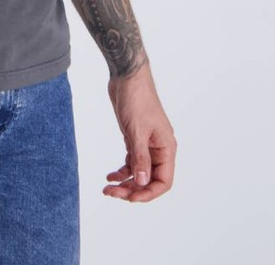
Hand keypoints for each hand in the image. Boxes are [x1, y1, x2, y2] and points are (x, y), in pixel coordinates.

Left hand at [104, 62, 176, 202]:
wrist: (127, 76)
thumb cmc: (136, 99)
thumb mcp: (137, 130)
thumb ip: (140, 158)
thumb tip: (143, 183)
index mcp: (167, 148)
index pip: (164, 181)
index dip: (149, 193)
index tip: (130, 198)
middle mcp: (159, 149)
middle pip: (150, 180)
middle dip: (133, 189)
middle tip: (112, 193)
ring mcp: (147, 144)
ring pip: (140, 172)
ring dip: (125, 182)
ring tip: (107, 188)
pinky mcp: (135, 138)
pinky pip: (132, 162)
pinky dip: (122, 171)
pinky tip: (110, 176)